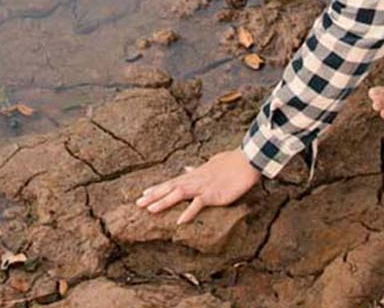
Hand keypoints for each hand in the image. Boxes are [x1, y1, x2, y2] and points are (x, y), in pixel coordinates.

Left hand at [135, 149, 260, 224]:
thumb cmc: (230, 162)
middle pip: (170, 187)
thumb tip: (187, 168)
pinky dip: (188, 212)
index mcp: (194, 175)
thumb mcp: (210, 164)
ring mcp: (202, 187)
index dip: (157, 188)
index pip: (172, 182)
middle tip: (137, 203)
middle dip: (154, 195)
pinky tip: (179, 221)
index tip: (144, 194)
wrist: (246, 161)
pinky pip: (198, 204)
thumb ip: (197, 168)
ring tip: (150, 210)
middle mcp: (195, 180)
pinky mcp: (213, 194)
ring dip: (164, 202)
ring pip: (178, 194)